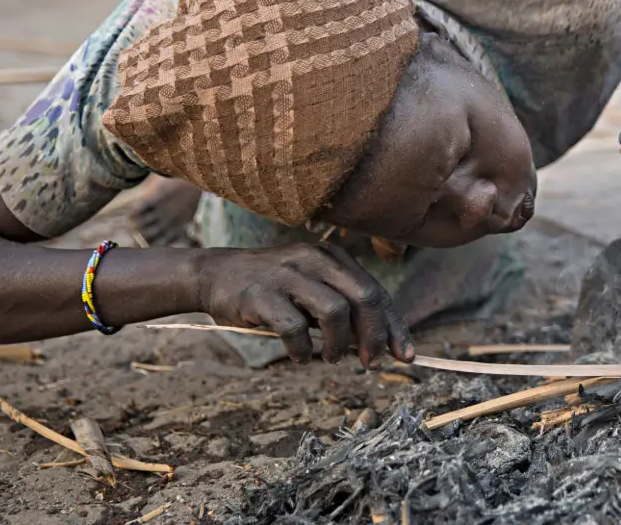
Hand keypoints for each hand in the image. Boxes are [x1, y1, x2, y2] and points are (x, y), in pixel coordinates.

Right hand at [195, 243, 412, 368]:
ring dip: (340, 344)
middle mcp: (315, 260)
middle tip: (372, 363)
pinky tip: (300, 357)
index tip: (405, 355)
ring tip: (331, 358)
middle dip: (376, 335)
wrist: (214, 275)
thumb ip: (343, 307)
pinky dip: (303, 349)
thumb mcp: (312, 288)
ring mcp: (289, 275)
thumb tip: (379, 344)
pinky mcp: (262, 294)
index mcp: (332, 257)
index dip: (394, 325)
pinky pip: (294, 328)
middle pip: (365, 297)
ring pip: (335, 311)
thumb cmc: (272, 289)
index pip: (376, 291)